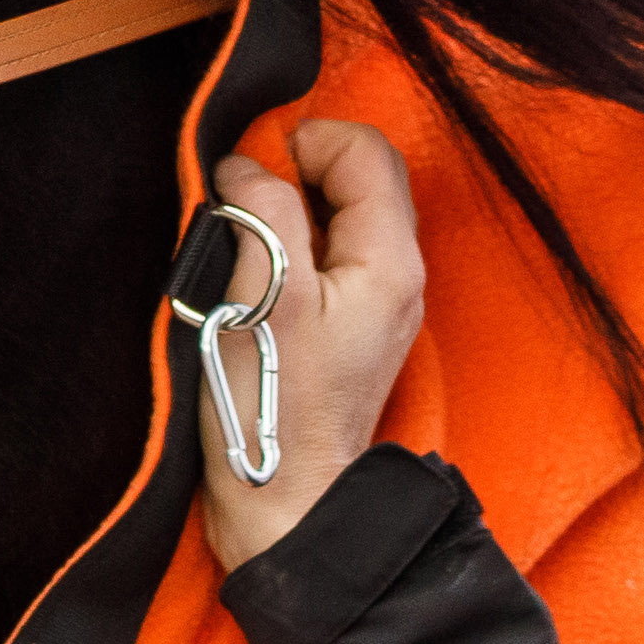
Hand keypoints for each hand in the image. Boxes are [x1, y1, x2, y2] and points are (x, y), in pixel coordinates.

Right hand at [193, 117, 429, 569]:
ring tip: (245, 240)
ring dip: (292, 208)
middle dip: (299, 170)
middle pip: (361, 177)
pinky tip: (258, 274)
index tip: (251, 174)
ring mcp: (380, 303)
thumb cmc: (271, 406)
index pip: (365, 150)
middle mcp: (399, 276)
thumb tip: (247, 165)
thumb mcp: (263, 295)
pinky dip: (294, 244)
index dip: (305, 142)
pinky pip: (332, 253)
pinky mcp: (354, 326)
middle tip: (244, 200)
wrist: (285, 501)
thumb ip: (264, 214)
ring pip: (344, 214)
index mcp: (390, 262)